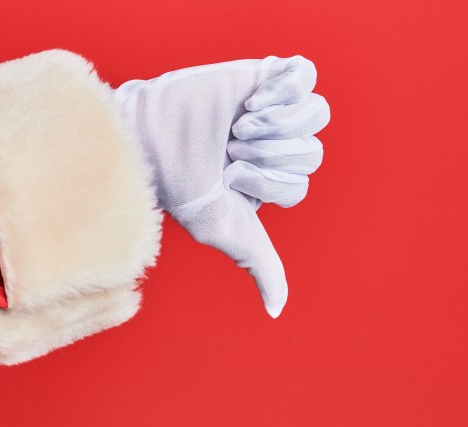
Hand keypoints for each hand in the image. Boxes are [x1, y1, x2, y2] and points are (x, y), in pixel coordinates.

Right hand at [114, 55, 329, 316]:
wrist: (153, 137)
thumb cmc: (181, 187)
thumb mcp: (225, 232)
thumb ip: (260, 265)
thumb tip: (278, 311)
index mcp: (268, 178)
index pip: (299, 184)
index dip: (268, 183)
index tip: (228, 177)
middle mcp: (273, 144)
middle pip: (311, 152)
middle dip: (267, 157)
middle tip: (229, 149)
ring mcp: (273, 105)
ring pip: (315, 115)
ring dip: (274, 126)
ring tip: (237, 124)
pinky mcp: (266, 72)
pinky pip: (305, 75)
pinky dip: (282, 91)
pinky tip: (252, 99)